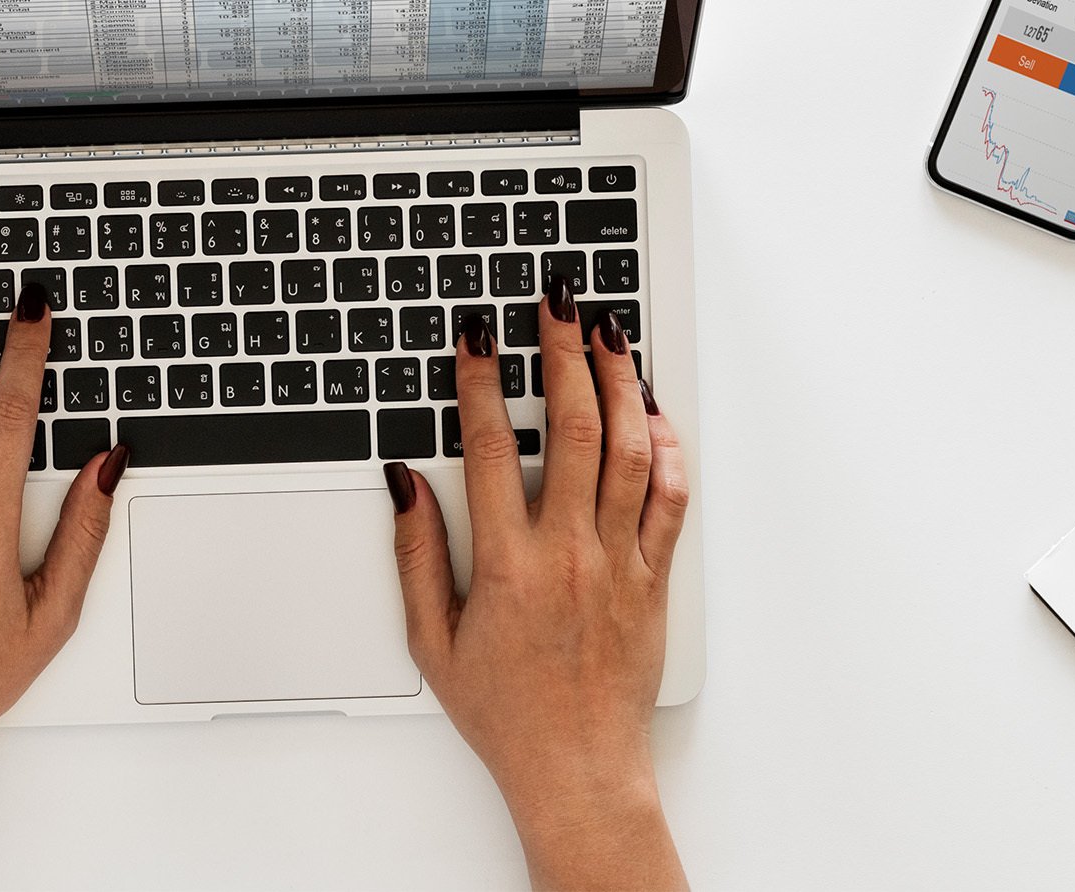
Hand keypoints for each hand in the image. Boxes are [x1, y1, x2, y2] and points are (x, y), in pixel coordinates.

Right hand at [387, 279, 688, 891]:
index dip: (480, 381)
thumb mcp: (432, 640)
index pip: (490, 447)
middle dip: (563, 354)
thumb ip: (417, 555)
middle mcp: (570, 554)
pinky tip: (654, 410)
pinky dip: (666, 447)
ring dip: (620, 383)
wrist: (579, 768)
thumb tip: (405, 483)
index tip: (478, 337)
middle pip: (573, 428)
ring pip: (630, 450)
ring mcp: (620, 562)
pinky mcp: (655, 578)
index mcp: (509, 565)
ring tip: (609, 335)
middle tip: (557, 305)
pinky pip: (669, 498)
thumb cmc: (505, 712)